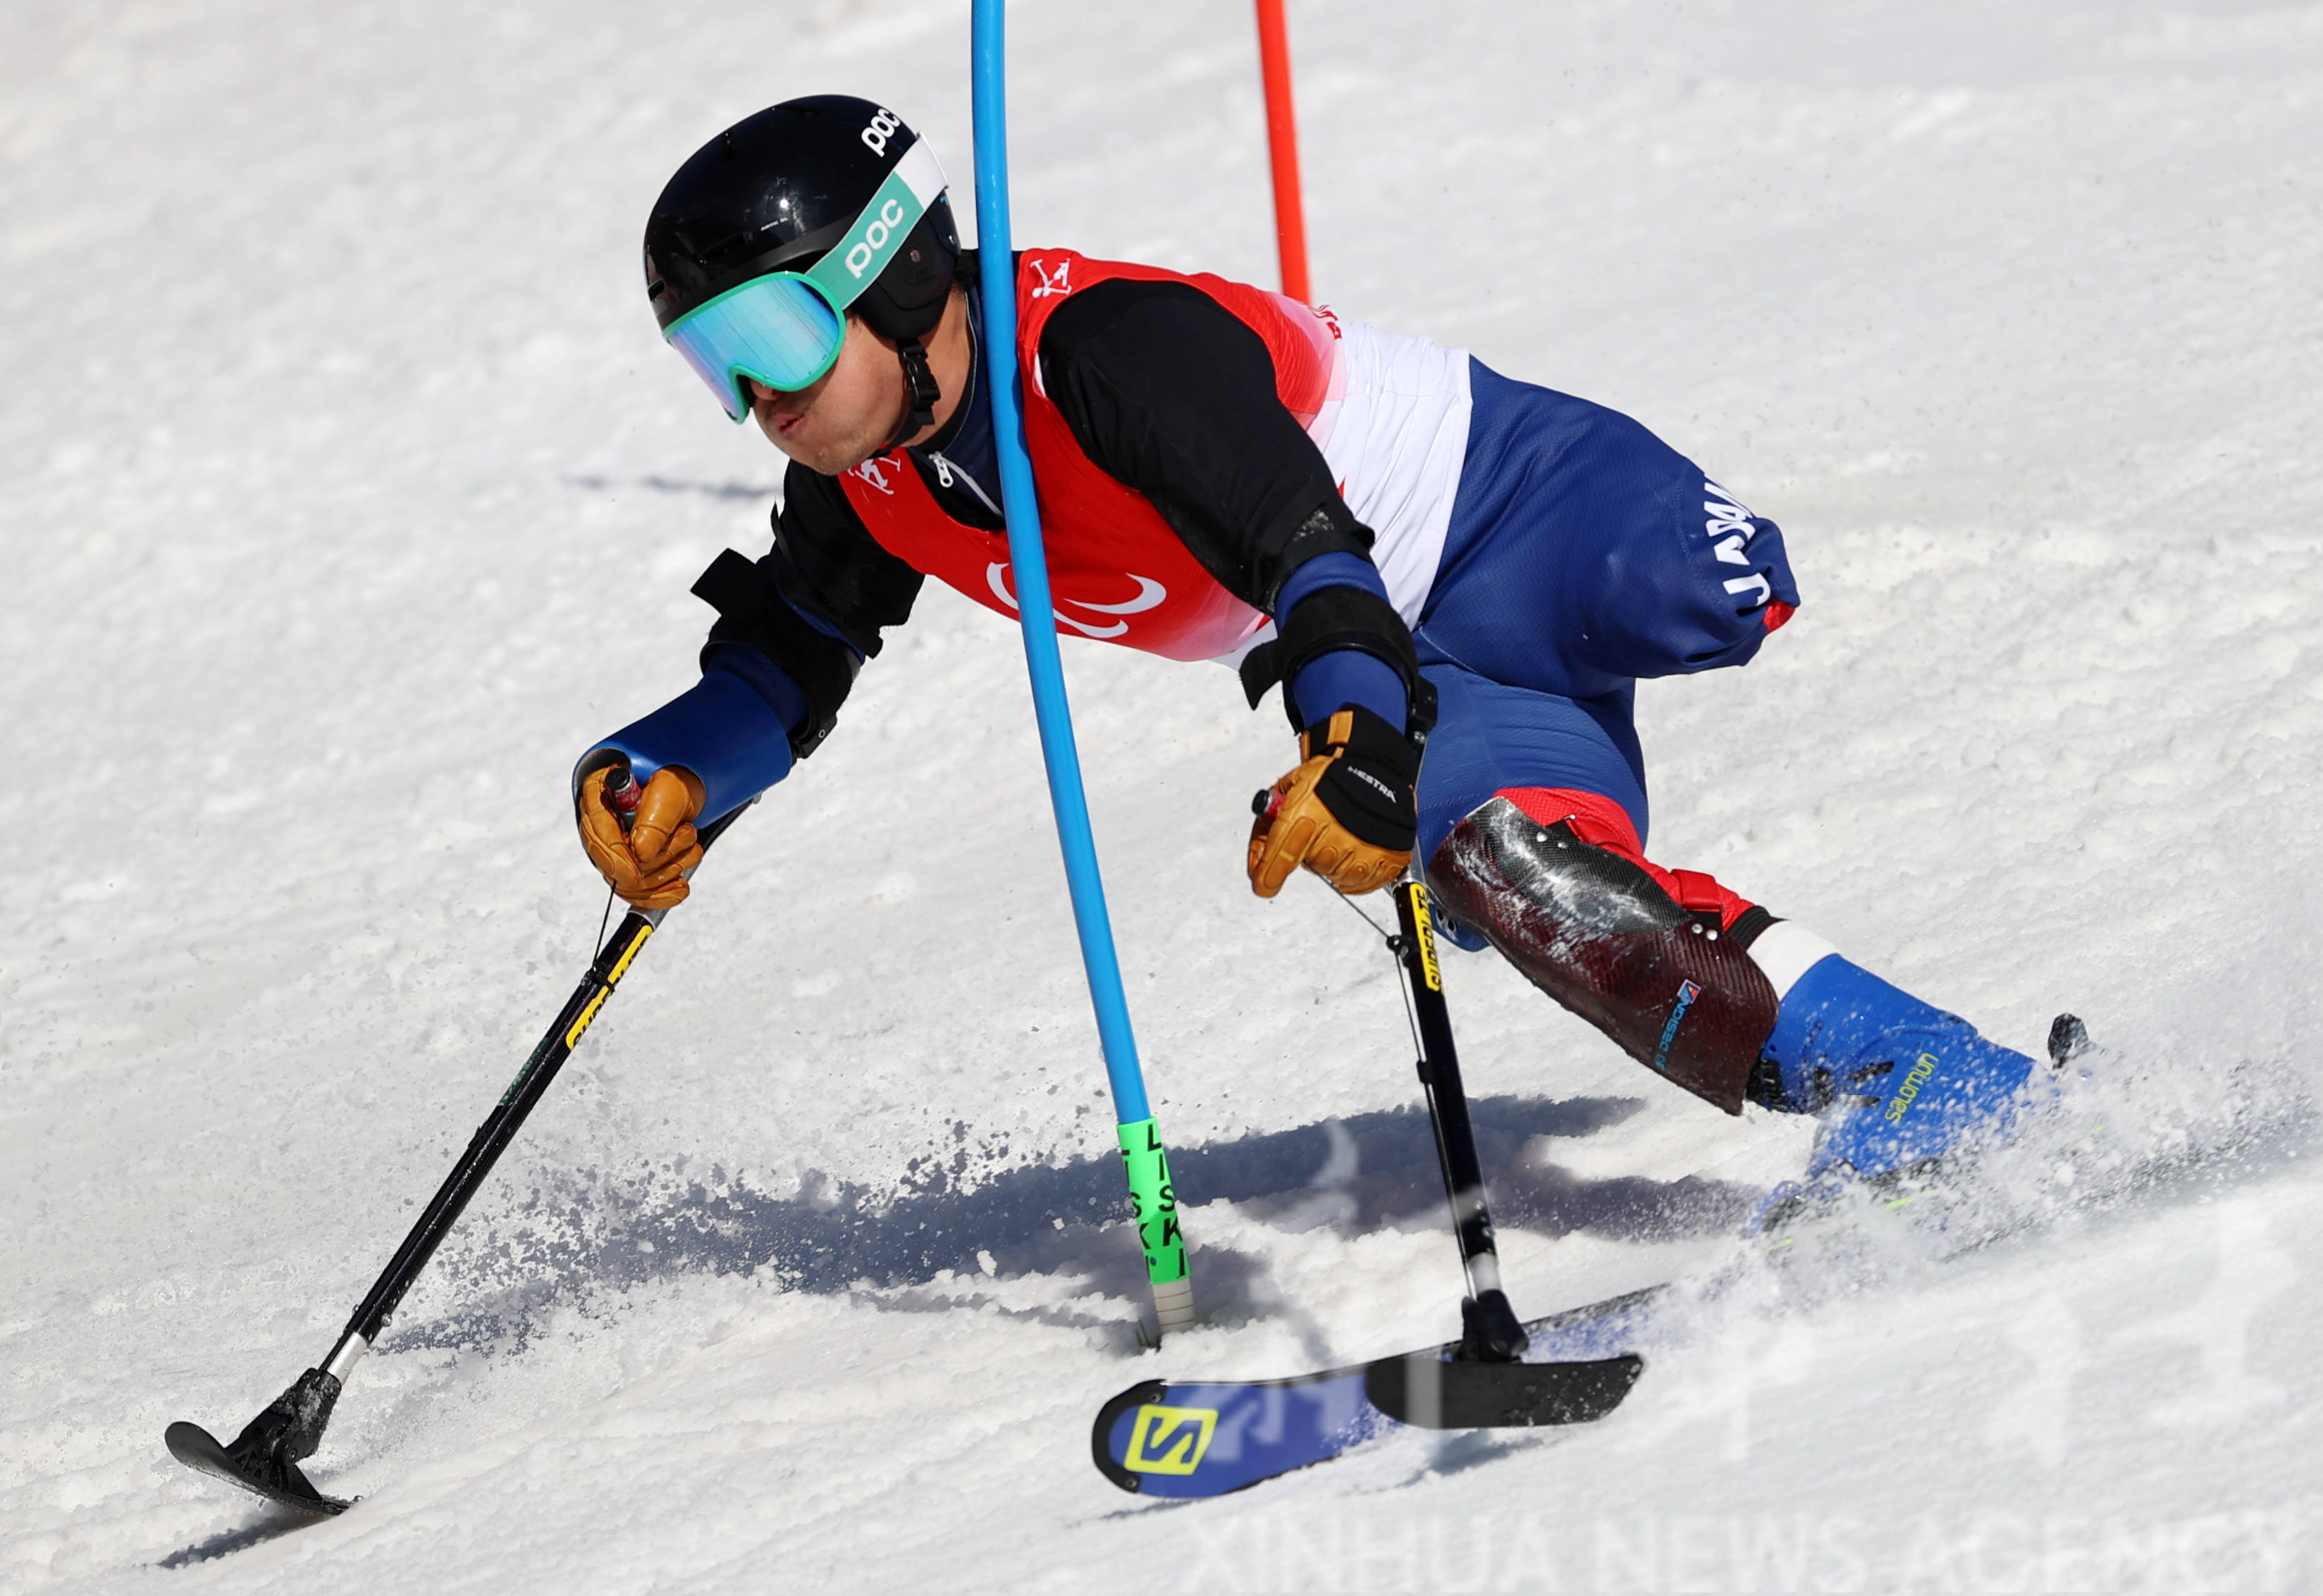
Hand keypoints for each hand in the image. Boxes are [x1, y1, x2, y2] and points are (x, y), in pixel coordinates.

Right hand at [577, 766, 705, 908]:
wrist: (682, 794)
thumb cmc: (672, 785)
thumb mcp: (670, 790)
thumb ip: (655, 818)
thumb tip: (640, 853)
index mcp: (599, 792)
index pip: (596, 832)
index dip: (615, 857)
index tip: (634, 874)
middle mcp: (600, 822)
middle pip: (611, 862)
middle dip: (655, 859)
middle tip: (687, 834)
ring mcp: (612, 848)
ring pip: (629, 882)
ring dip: (668, 869)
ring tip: (691, 843)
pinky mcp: (628, 867)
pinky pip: (638, 894)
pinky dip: (663, 894)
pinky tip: (680, 887)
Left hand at [1247, 706, 1417, 897]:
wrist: (1372, 766)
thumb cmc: (1327, 778)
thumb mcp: (1287, 791)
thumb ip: (1266, 830)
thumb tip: (1257, 867)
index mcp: (1306, 814)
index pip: (1281, 858)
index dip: (1268, 877)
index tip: (1263, 886)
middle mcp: (1335, 834)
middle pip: (1312, 867)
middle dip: (1310, 854)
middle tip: (1319, 832)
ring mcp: (1363, 848)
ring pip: (1337, 877)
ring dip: (1334, 863)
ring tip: (1339, 836)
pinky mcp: (1387, 857)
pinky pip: (1362, 883)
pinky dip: (1356, 873)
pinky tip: (1355, 851)